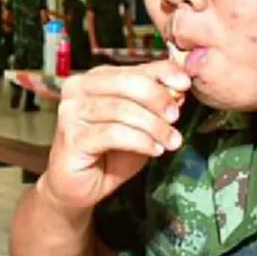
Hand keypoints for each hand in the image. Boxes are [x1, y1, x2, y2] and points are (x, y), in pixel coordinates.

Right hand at [43, 61, 189, 210]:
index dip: (162, 73)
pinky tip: (154, 150)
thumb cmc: (109, 153)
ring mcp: (71, 113)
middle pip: (127, 83)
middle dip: (157, 99)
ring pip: (121, 109)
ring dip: (153, 126)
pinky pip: (113, 133)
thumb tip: (180, 89)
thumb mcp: (139, 124)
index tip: (185, 84)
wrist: (79, 187)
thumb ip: (153, 105)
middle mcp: (78, 90)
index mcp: (95, 79)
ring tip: (171, 141)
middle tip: (176, 116)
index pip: (134, 68)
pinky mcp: (71, 138)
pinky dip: (140, 141)